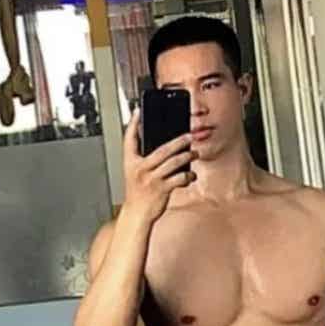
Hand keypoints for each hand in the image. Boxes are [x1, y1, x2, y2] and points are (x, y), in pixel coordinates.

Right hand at [122, 109, 195, 223]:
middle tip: (189, 135)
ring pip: (174, 163)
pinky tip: (191, 175)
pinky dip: (188, 176)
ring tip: (194, 153)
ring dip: (187, 157)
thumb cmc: (138, 193)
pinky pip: (179, 179)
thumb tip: (166, 148)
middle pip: (162, 150)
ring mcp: (152, 180)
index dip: (132, 124)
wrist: (136, 214)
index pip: (130, 140)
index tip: (138, 111)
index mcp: (131, 163)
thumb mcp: (135, 173)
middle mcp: (141, 169)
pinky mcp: (162, 190)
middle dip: (178, 141)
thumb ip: (146, 160)